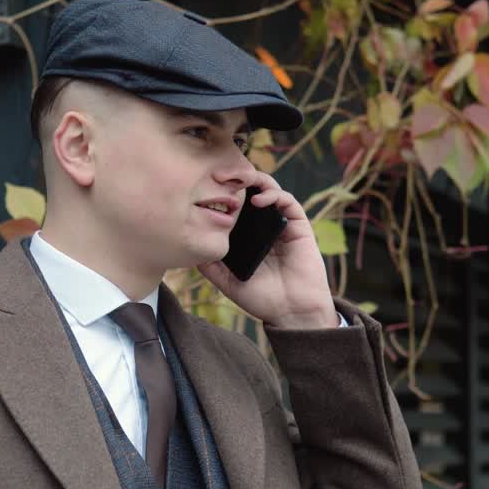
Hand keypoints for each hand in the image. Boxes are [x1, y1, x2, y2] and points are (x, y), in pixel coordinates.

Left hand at [198, 171, 339, 329]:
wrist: (292, 312)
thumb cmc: (262, 299)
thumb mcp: (228, 282)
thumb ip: (211, 266)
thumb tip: (190, 249)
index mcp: (248, 236)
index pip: (235, 206)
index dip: (222, 194)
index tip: (204, 187)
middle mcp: (264, 226)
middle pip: (251, 192)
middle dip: (236, 179)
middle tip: (219, 175)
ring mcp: (281, 224)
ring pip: (269, 190)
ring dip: (255, 180)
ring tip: (239, 183)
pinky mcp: (299, 226)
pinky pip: (288, 201)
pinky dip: (273, 194)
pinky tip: (258, 200)